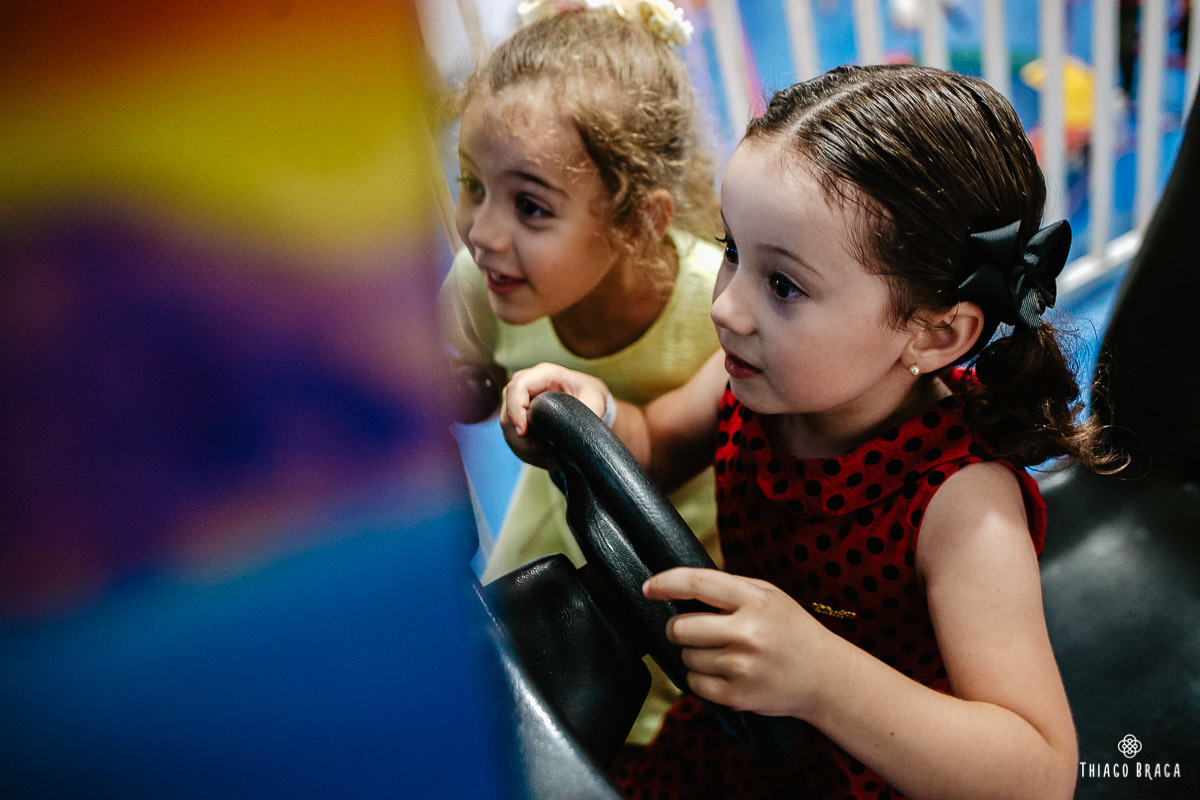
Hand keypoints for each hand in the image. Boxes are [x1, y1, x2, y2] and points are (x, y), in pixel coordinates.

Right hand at [500, 363, 610, 467]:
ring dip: (525, 450)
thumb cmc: (590, 395)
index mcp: (544, 374)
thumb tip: (577, 432)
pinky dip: (526, 453)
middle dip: (522, 440)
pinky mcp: (517, 418)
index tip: (523, 433)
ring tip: (549, 460)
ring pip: (508, 430)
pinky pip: (513, 439)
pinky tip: (546, 460)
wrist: (588, 399)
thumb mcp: (595, 399)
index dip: (516, 410)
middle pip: (508, 412)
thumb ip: (587, 411)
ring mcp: (517, 402)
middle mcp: (525, 385)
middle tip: (545, 454)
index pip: (517, 388)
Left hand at [644, 567, 834, 718]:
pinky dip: (700, 678)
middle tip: (692, 630)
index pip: (697, 583)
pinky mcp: (739, 696)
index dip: (665, 583)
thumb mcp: (769, 596)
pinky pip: (694, 684)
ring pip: (686, 657)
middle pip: (681, 627)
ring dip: (693, 654)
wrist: (826, 676)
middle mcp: (747, 632)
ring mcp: (742, 666)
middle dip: (678, 629)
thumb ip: (729, 587)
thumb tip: (680, 585)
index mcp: (754, 600)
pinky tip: (723, 672)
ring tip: (721, 653)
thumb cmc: (791, 630)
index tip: (648, 587)